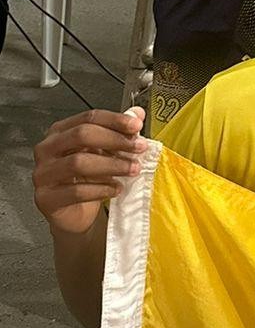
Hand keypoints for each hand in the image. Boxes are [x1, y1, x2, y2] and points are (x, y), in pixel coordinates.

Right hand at [33, 107, 147, 236]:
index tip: (137, 126)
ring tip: (133, 169)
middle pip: (81, 135)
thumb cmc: (86, 178)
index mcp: (60, 132)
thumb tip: (137, 114)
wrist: (74, 212)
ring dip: (112, 165)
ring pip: (78, 163)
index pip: (88, 118)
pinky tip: (116, 188)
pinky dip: (101, 189)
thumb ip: (119, 131)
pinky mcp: (45, 198)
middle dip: (115, 140)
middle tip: (139, 148)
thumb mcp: (104, 151)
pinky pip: (76, 191)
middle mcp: (47, 149)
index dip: (115, 120)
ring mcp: (43, 174)